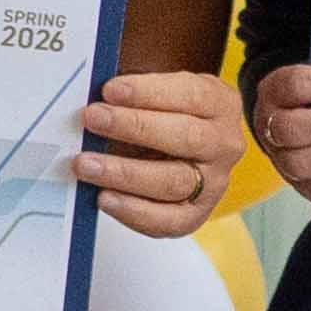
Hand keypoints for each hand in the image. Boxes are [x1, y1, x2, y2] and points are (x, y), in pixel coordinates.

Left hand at [78, 67, 248, 236]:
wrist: (191, 152)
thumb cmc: (169, 115)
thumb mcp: (162, 93)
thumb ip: (134, 94)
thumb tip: (95, 100)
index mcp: (220, 104)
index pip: (191, 95)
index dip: (149, 92)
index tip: (110, 90)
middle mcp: (223, 145)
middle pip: (185, 137)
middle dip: (133, 127)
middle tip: (92, 119)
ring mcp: (213, 183)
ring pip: (173, 181)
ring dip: (124, 173)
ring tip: (86, 164)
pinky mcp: (195, 214)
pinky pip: (167, 220)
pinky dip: (133, 210)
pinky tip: (104, 197)